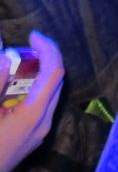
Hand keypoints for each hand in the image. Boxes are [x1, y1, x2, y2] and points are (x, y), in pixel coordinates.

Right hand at [0, 31, 63, 170]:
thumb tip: (7, 55)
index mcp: (33, 114)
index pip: (55, 72)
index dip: (48, 49)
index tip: (33, 35)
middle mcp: (44, 122)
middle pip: (56, 81)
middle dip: (45, 58)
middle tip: (26, 45)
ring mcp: (40, 131)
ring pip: (51, 93)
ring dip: (40, 73)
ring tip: (20, 61)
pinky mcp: (34, 136)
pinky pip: (42, 105)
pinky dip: (34, 88)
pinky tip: (15, 86)